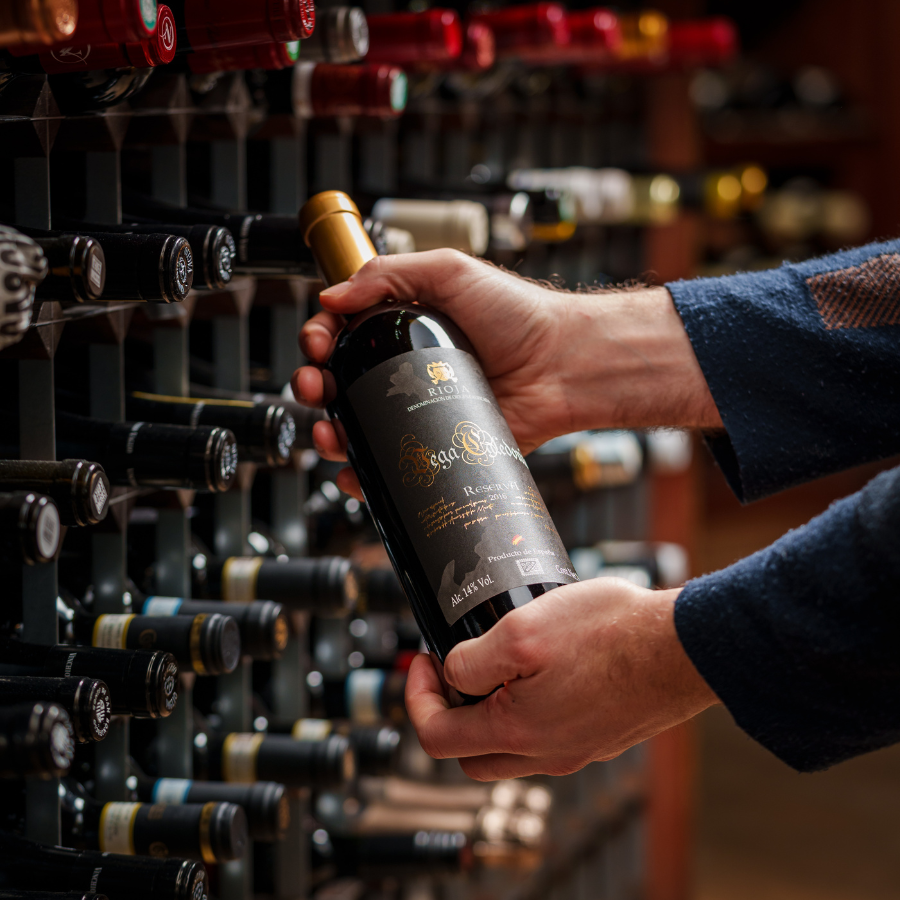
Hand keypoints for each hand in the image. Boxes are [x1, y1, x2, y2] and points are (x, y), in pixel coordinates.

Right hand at [292, 250, 720, 499]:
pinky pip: (392, 464)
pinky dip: (364, 475)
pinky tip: (352, 471)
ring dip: (329, 432)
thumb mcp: (449, 271)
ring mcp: (419, 410)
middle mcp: (406, 369)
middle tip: (312, 385)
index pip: (343, 334)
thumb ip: (388, 274)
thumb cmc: (518, 314)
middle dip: (312, 385)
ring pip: (358, 428)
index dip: (319, 339)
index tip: (316, 342)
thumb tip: (332, 296)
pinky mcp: (437, 446)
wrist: (562, 364)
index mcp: (403, 326)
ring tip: (327, 432)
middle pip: (340, 382)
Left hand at [404, 578, 718, 780]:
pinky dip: (529, 709)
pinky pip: (548, 734)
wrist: (684, 648)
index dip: (417, 696)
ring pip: (511, 746)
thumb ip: (474, 660)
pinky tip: (544, 669)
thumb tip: (451, 673)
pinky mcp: (600, 736)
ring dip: (491, 711)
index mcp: (517, 731)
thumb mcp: (523, 631)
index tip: (424, 661)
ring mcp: (577, 748)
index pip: (436, 737)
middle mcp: (547, 753)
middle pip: (470, 752)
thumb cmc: (613, 635)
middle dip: (450, 711)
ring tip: (499, 662)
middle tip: (454, 669)